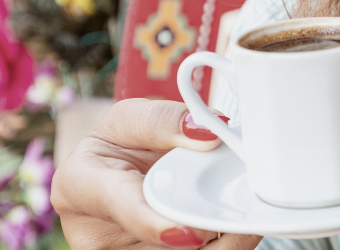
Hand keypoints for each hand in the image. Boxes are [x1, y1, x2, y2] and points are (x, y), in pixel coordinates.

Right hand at [51, 99, 261, 248]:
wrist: (113, 174)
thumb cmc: (120, 147)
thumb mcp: (132, 119)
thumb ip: (167, 120)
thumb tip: (209, 133)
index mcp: (78, 186)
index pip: (119, 207)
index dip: (153, 224)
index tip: (191, 232)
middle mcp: (93, 233)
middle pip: (158, 246)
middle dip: (205, 235)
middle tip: (244, 218)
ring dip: (220, 245)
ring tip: (242, 219)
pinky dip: (219, 248)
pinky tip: (233, 231)